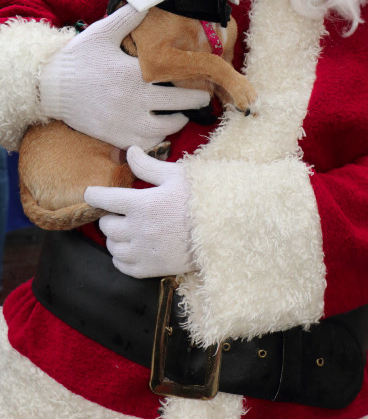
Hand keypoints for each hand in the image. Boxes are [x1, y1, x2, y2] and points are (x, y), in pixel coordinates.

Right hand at [39, 3, 209, 148]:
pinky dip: (157, 140)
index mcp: (134, 72)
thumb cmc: (77, 58)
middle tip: (203, 100)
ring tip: (181, 116)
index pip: (176, 77)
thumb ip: (129, 17)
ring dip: (177, 123)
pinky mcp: (115, 136)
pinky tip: (159, 130)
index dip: (195, 79)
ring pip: (165, 128)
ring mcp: (125, 121)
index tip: (205, 78)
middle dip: (196, 102)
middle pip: (179, 105)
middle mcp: (134, 98)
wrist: (49, 88)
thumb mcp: (102, 32)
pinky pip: (146, 144)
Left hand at [85, 146, 193, 277]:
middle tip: (119, 211)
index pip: (105, 200)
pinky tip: (131, 248)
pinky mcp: (152, 269)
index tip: (91, 193)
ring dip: (115, 237)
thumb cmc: (200, 197)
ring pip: (113, 247)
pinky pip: (123, 266)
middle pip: (106, 226)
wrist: (224, 228)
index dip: (94, 195)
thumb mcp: (175, 175)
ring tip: (126, 229)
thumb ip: (147, 165)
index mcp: (142, 204)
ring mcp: (144, 252)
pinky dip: (121, 257)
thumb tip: (129, 151)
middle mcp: (139, 230)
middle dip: (109, 216)